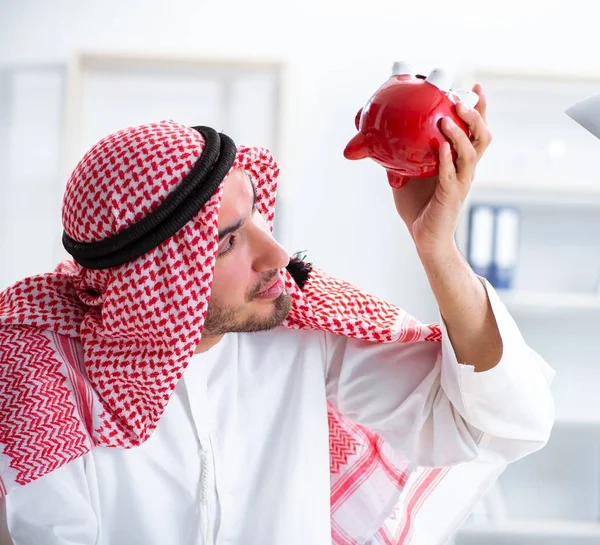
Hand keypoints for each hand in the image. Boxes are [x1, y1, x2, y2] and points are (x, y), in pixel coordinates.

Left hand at [391, 83, 491, 257]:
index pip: (474, 131)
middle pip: (481, 137)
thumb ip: (399, 156)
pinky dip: (447, 159)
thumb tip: (377, 138)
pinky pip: (451, 174)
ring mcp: (461, 182)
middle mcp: (465, 169)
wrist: (424, 237)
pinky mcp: (451, 196)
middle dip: (475, 116)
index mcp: (459, 161)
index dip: (479, 109)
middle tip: (460, 100)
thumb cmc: (417, 206)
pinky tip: (441, 146)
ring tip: (445, 119)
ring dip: (459, 134)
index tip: (476, 87)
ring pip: (470, 153)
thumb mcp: (404, 174)